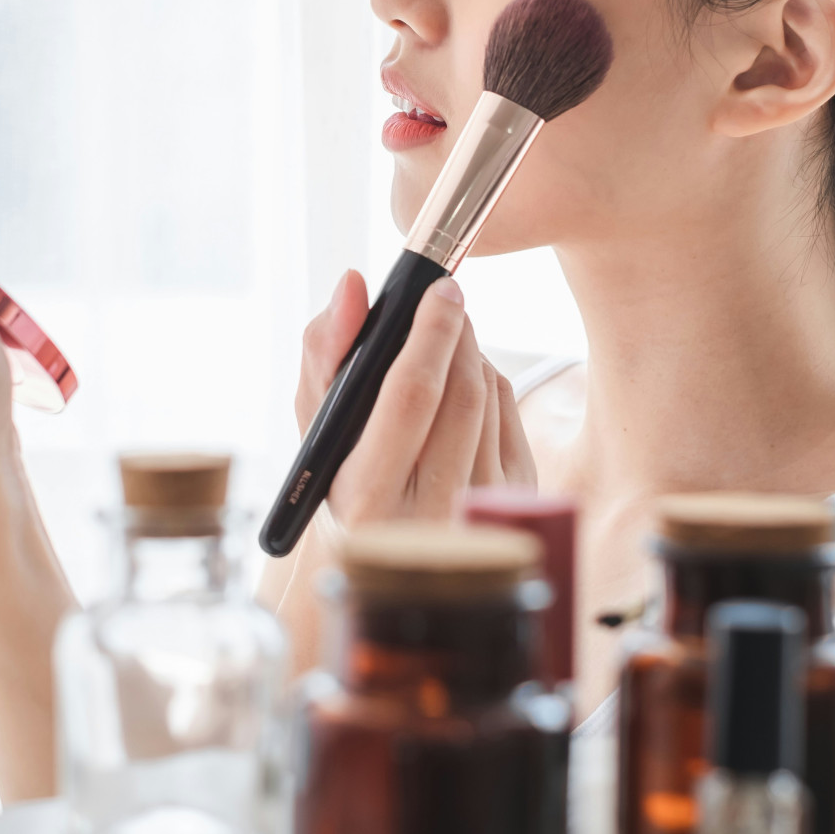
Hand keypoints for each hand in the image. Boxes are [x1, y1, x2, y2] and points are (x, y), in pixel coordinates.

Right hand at [294, 268, 536, 527]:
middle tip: (446, 298)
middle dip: (457, 333)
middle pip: (462, 395)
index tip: (440, 288)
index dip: (430, 334)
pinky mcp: (517, 501)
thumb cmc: (343, 474)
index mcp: (367, 501)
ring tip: (442, 345)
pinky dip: (487, 381)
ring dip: (469, 354)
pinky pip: (509, 412)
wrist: (388, 548)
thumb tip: (353, 285)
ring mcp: (480, 514)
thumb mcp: (318, 424)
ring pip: (489, 398)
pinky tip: (460, 385)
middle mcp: (428, 516)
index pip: (411, 399)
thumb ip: (325, 350)